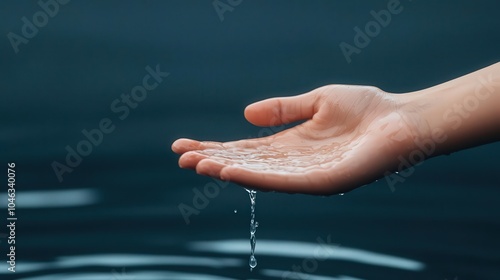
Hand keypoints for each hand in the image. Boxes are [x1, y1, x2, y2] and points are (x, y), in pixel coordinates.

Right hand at [172, 85, 422, 194]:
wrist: (402, 119)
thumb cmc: (365, 109)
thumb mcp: (316, 101)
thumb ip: (283, 109)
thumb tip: (246, 114)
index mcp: (289, 144)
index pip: (244, 149)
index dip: (216, 148)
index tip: (185, 146)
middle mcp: (293, 163)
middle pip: (245, 164)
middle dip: (213, 161)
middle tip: (181, 159)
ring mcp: (306, 175)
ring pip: (259, 176)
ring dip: (227, 172)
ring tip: (199, 166)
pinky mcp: (322, 182)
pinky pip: (284, 182)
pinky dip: (255, 178)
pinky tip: (230, 172)